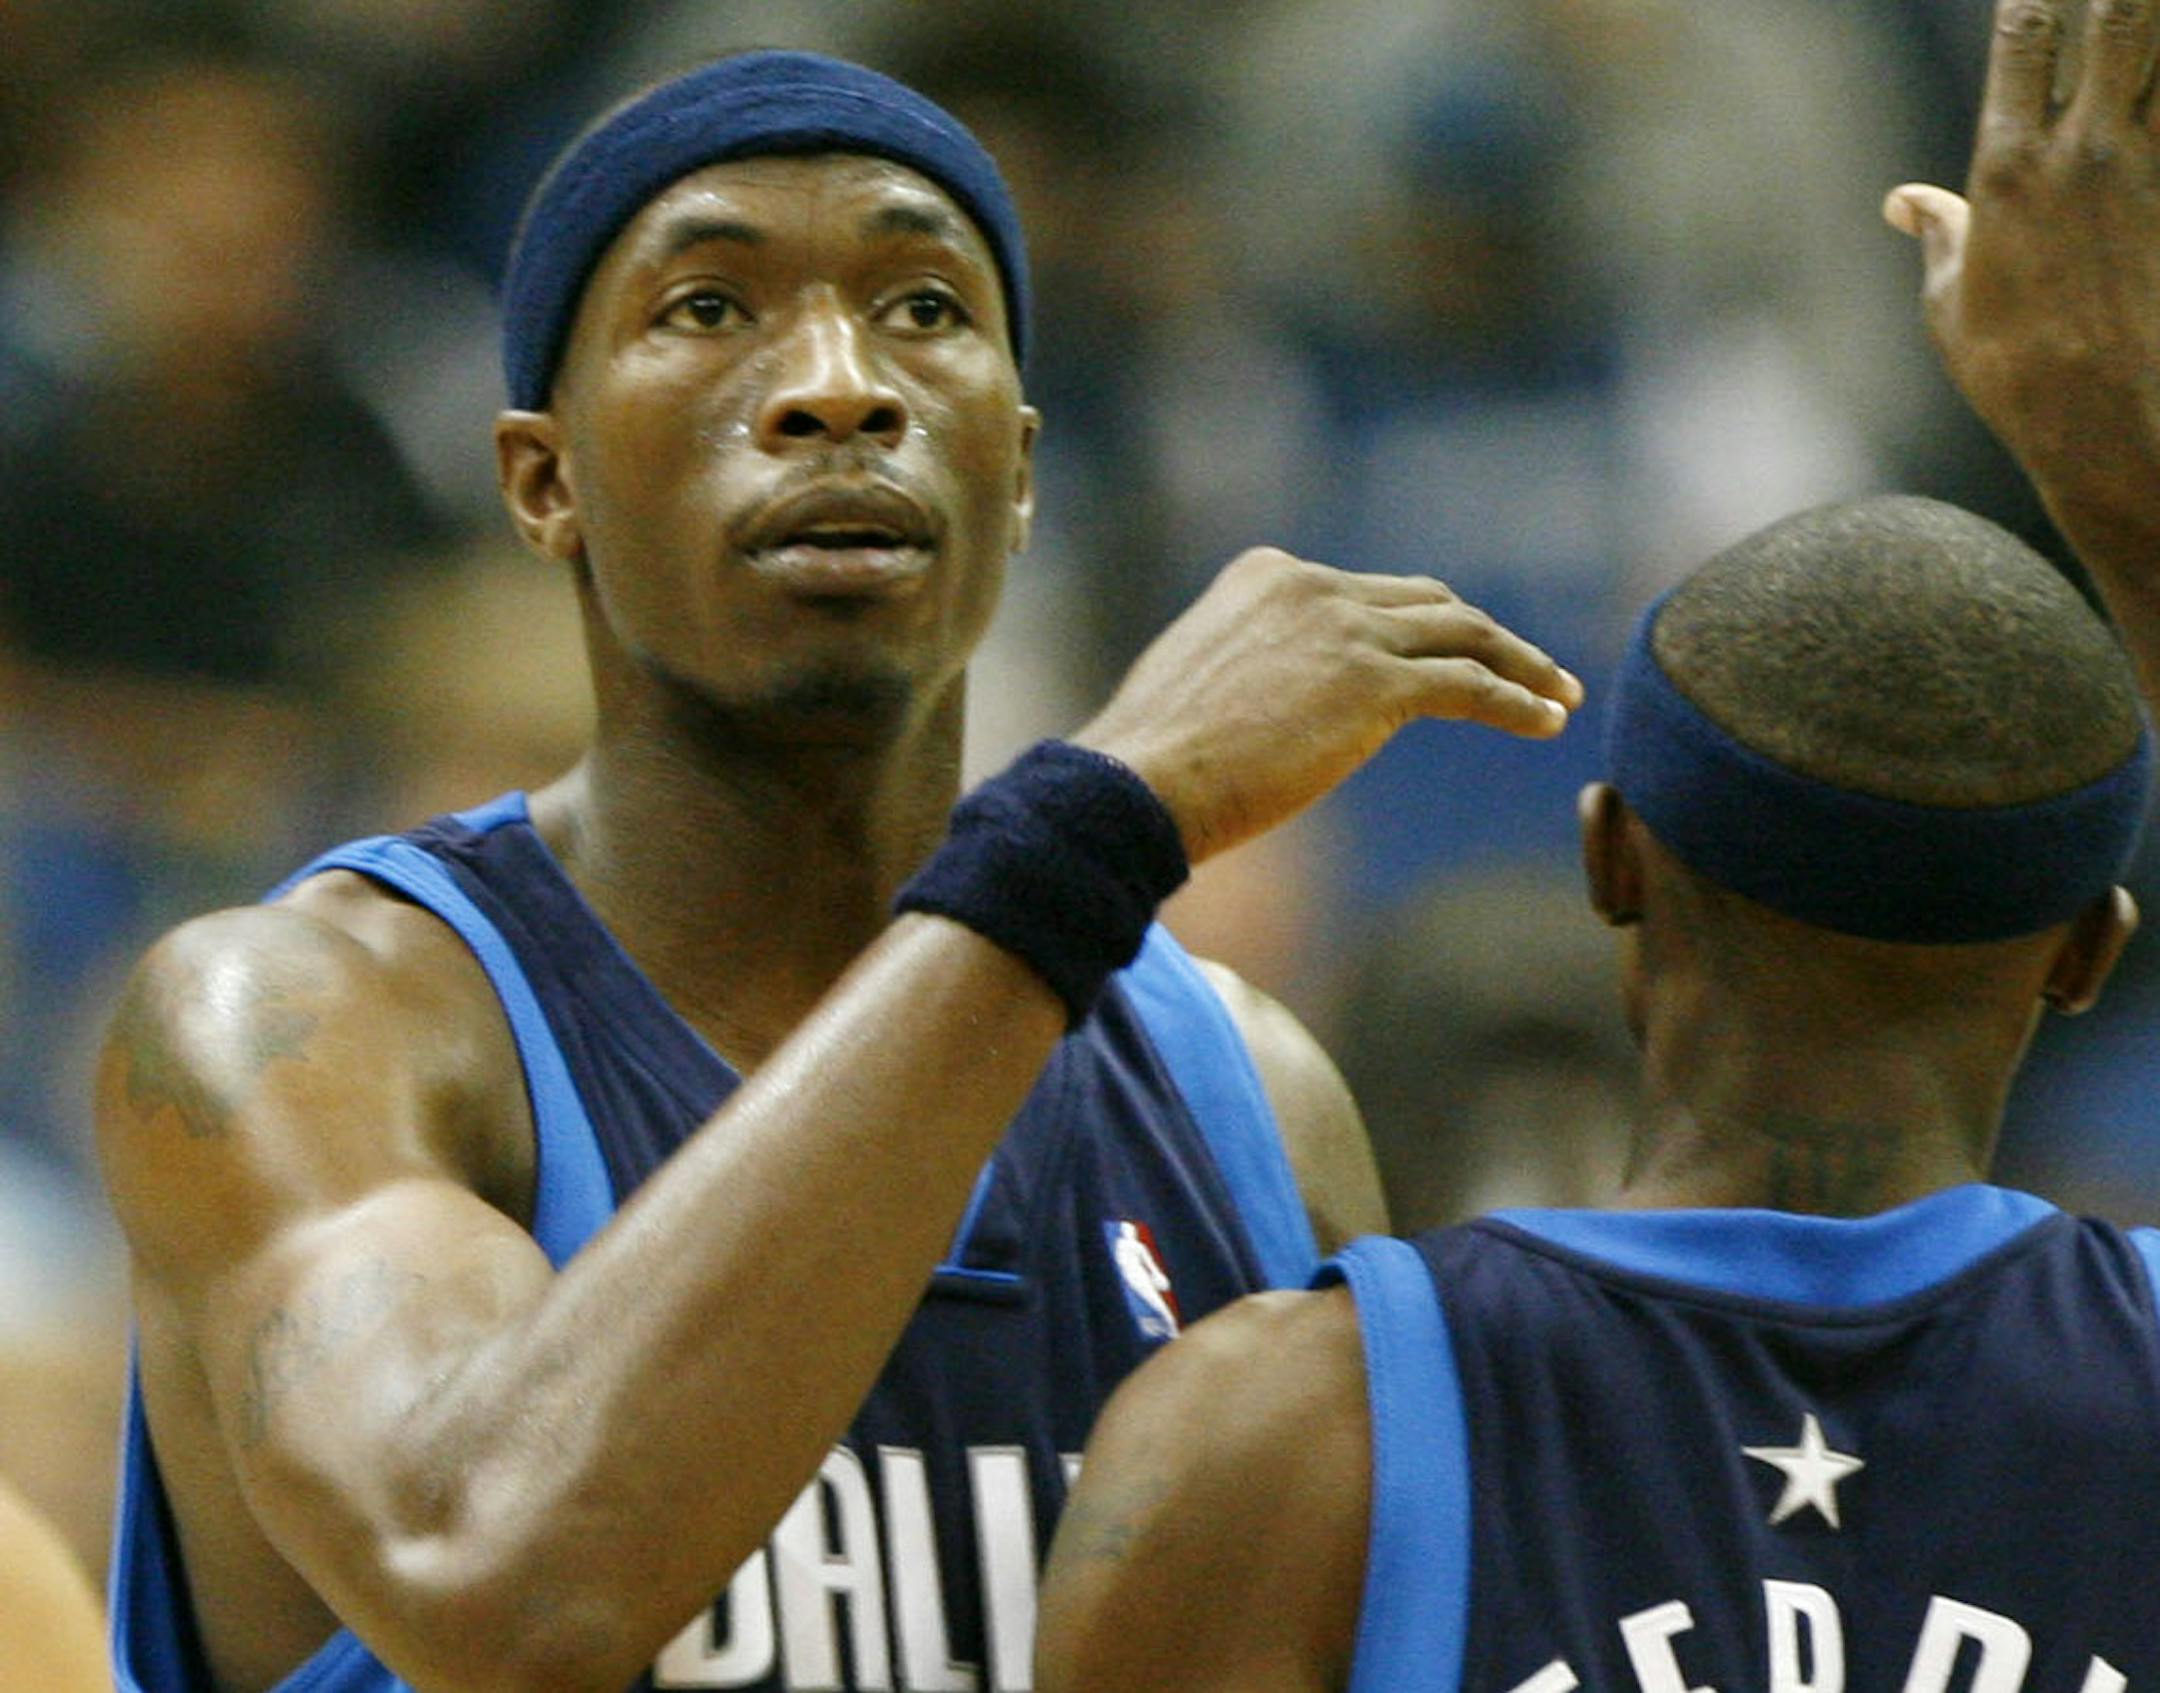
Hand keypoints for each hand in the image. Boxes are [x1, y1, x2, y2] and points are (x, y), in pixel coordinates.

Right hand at [1072, 547, 1581, 863]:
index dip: (1416, 626)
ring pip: (1463, 634)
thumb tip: (1277, 709)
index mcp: (1266, 575)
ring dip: (1520, 663)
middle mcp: (1313, 585)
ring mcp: (1347, 629)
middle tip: (1528, 667)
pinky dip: (1516, 701)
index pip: (1365, 592)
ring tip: (1557, 695)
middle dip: (1483, 634)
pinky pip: (1470, 685)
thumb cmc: (1153, 759)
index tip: (1449, 655)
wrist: (1139, 782)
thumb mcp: (1201, 682)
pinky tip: (1546, 723)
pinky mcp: (1375, 684)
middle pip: (1427, 601)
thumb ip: (1252, 669)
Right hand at [1885, 0, 2159, 515]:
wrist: (2109, 422)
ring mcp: (2145, 169)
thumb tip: (1903, 202)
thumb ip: (1938, 234)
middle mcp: (2083, 152)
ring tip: (2139, 9)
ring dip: (2148, 26)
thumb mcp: (1949, 307)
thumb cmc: (2014, 373)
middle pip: (2118, 21)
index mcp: (2007, 170)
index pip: (2024, 41)